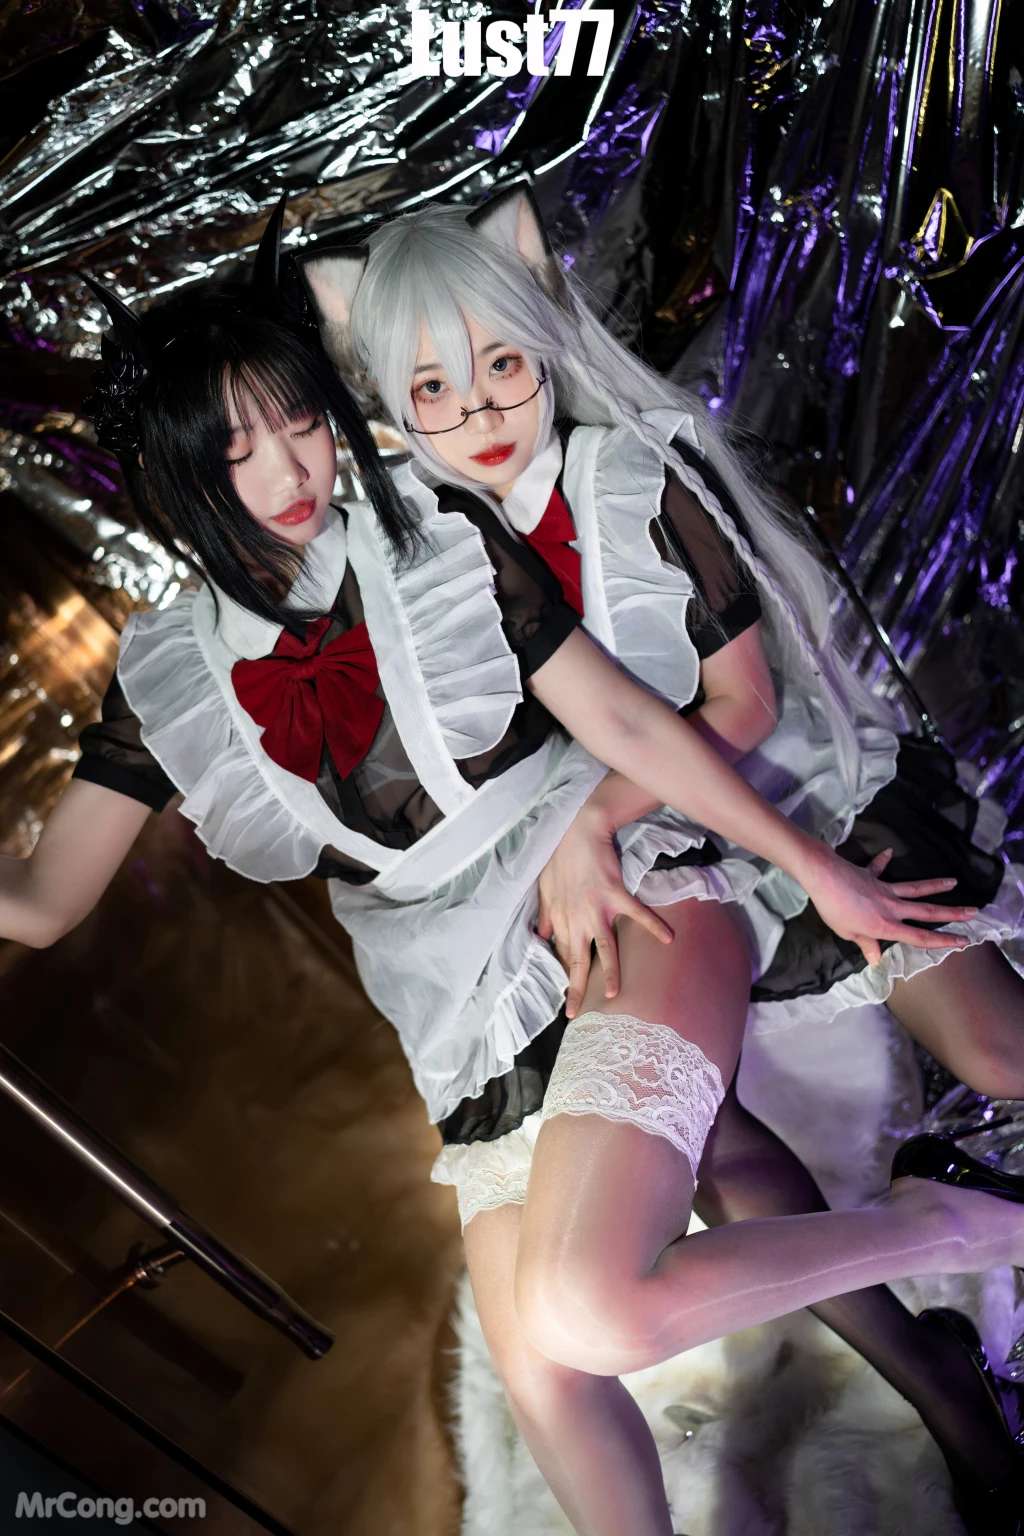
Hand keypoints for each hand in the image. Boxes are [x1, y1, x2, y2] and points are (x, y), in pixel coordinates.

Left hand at [535, 808, 673, 1018]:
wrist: (579, 832)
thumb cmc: (560, 859)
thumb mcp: (545, 889)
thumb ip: (545, 915)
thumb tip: (541, 936)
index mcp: (560, 918)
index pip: (562, 953)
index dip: (564, 973)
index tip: (567, 992)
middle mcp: (577, 919)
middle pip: (577, 960)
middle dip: (575, 988)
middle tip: (574, 1012)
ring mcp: (597, 909)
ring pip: (605, 947)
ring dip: (610, 971)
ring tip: (613, 993)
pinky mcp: (616, 895)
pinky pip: (637, 914)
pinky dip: (653, 925)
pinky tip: (669, 939)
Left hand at [802, 846, 978, 966]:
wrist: (823, 877)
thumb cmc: (834, 909)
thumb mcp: (848, 933)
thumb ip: (865, 944)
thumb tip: (877, 959)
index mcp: (886, 925)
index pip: (919, 937)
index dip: (942, 941)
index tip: (963, 941)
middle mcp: (892, 906)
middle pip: (927, 911)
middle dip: (952, 913)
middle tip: (973, 911)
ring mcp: (884, 888)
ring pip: (915, 888)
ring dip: (935, 885)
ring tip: (953, 882)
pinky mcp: (871, 874)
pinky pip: (879, 868)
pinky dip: (883, 861)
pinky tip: (890, 852)